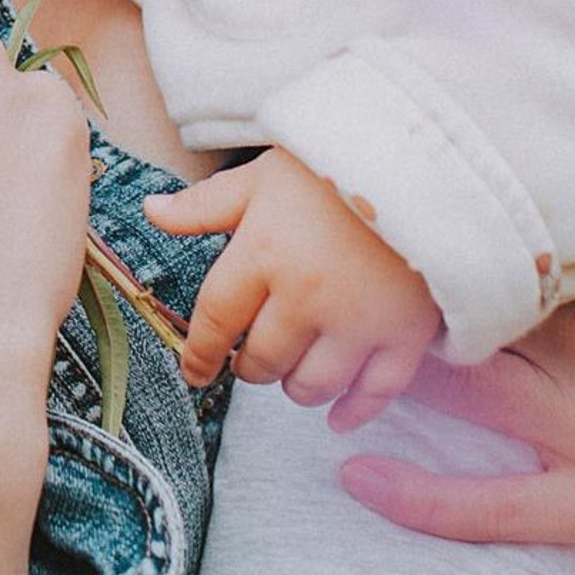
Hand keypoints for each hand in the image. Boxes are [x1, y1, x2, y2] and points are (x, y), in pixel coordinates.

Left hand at [145, 145, 438, 426]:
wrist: (423, 159)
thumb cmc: (332, 164)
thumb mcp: (261, 175)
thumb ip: (206, 205)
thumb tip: (151, 212)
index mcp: (262, 253)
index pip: (216, 320)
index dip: (199, 352)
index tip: (193, 369)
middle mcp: (305, 297)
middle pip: (262, 360)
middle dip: (249, 366)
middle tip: (251, 357)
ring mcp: (357, 322)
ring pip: (311, 385)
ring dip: (294, 387)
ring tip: (291, 371)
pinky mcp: (405, 335)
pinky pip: (374, 393)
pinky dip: (352, 411)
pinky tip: (336, 415)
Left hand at [340, 148, 574, 548]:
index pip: (509, 219)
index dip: (433, 200)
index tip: (365, 174)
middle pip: (470, 301)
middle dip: (390, 279)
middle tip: (307, 251)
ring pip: (464, 392)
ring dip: (382, 370)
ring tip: (306, 340)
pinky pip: (499, 510)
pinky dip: (422, 501)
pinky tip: (354, 476)